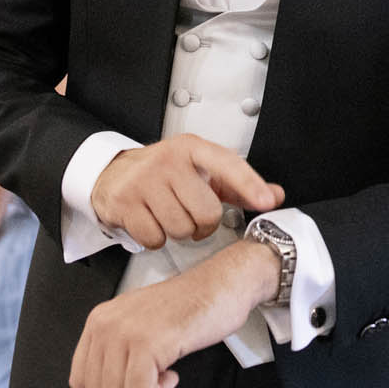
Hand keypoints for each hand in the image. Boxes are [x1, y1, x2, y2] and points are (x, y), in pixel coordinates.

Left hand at [68, 240, 279, 387]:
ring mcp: (125, 334)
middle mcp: (106, 325)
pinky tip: (172, 371)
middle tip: (152, 374)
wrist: (218, 286)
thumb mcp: (140, 336)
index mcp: (98, 320)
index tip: (131, 381)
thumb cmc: (185, 309)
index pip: (79, 380)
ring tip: (163, 369)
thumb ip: (115, 373)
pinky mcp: (147, 344)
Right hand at [89, 134, 282, 249]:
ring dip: (178, 232)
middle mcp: (168, 161)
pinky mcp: (124, 202)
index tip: (267, 200)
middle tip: (190, 214)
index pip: (228, 165)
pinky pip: (155, 238)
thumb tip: (274, 195)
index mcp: (192, 149)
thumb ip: (238, 186)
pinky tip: (151, 221)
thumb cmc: (164, 174)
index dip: (250, 185)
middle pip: (206, 213)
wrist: (113, 173)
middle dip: (201, 224)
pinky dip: (156, 238)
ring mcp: (144, 181)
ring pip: (181, 229)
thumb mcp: (201, 171)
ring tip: (168, 215)